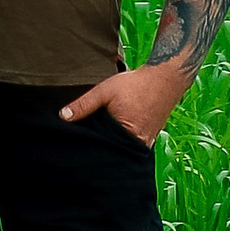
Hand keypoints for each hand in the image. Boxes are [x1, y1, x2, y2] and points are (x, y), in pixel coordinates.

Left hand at [59, 63, 183, 149]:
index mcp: (127, 136)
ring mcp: (145, 144)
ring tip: (101, 138)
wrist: (165, 78)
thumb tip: (64, 116)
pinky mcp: (149, 140)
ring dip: (112, 144)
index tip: (79, 148)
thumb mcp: (106, 90)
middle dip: (100, 147)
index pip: (103, 149)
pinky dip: (122, 140)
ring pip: (122, 149)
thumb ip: (85, 104)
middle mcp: (138, 145)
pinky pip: (131, 145)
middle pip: (112, 151)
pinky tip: (115, 133)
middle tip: (88, 144)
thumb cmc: (136, 84)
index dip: (91, 147)